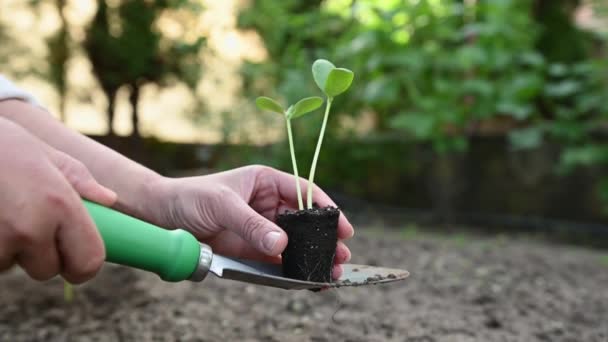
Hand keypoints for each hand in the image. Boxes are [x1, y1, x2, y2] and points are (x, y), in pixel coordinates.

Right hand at [0, 117, 115, 282]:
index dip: (82, 265)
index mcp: (61, 205)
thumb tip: (109, 200)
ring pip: (12, 266)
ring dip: (9, 249)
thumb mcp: (47, 156)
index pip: (88, 262)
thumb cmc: (4, 145)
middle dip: (40, 254)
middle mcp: (32, 226)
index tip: (72, 258)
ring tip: (2, 211)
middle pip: (48, 270)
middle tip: (27, 221)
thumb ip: (80, 181)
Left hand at [148, 165, 353, 278]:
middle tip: (342, 255)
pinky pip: (275, 260)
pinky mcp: (250, 250)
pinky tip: (305, 279)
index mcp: (265, 182)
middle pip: (304, 221)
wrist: (160, 217)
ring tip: (330, 272)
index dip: (325, 208)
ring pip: (293, 243)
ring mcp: (260, 228)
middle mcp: (267, 204)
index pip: (303, 192)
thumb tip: (282, 243)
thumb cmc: (190, 197)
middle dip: (324, 238)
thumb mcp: (223, 206)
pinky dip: (291, 270)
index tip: (342, 226)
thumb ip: (252, 225)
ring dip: (311, 257)